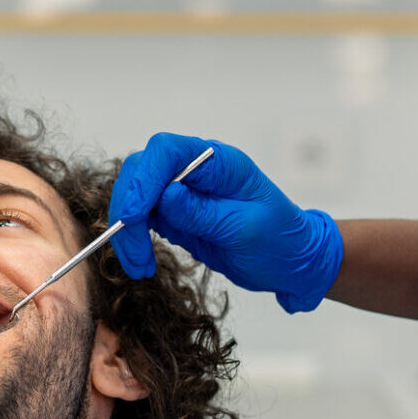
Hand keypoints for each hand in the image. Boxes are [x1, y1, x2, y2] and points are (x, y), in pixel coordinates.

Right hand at [109, 134, 342, 311]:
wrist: (289, 262)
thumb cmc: (280, 241)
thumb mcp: (246, 229)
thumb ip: (204, 212)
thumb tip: (166, 195)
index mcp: (218, 162)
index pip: (167, 152)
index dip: (144, 179)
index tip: (135, 216)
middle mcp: (195, 169)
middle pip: (141, 172)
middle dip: (129, 211)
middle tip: (134, 253)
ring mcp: (182, 190)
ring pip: (134, 196)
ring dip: (127, 231)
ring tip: (139, 266)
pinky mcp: (174, 214)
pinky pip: (141, 218)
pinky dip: (133, 239)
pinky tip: (142, 262)